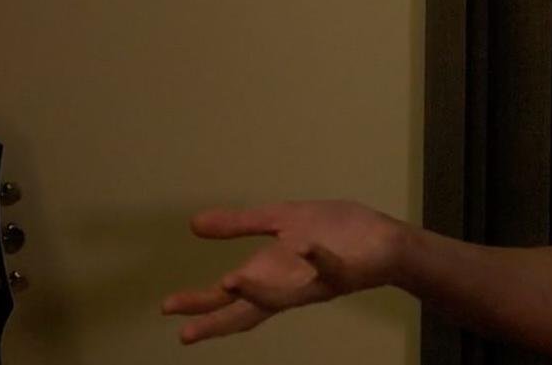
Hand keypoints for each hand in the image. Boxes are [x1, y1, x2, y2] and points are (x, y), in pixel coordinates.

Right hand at [159, 199, 406, 343]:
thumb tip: (193, 225)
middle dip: (216, 319)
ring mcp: (316, 283)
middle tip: (184, 330)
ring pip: (284, 298)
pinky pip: (330, 269)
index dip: (200, 306)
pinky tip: (305, 247)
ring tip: (228, 281)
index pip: (229, 299)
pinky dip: (318, 259)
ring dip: (257, 292)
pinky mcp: (344, 273)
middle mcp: (290, 288)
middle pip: (247, 311)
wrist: (384, 239)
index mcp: (272, 277)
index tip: (168, 309)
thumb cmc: (334, 233)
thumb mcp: (280, 220)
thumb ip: (239, 225)